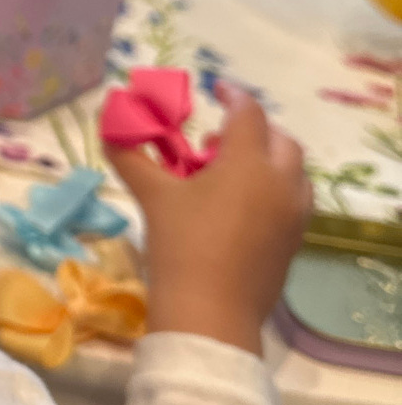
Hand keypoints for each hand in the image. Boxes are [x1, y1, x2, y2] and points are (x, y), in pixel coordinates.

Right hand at [106, 88, 310, 355]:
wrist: (210, 315)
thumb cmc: (181, 247)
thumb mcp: (153, 197)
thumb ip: (132, 157)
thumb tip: (110, 128)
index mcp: (249, 163)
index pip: (249, 113)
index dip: (233, 95)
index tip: (216, 89)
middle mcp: (281, 183)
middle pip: (281, 140)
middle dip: (255, 131)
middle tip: (219, 140)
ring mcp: (293, 215)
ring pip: (294, 173)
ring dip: (270, 161)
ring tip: (233, 174)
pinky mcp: (294, 243)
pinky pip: (293, 202)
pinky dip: (274, 191)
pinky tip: (242, 208)